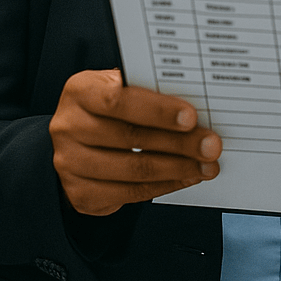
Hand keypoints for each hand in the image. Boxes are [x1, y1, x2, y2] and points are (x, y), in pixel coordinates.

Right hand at [49, 69, 221, 215]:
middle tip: (211, 145)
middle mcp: (69, 126)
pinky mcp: (80, 193)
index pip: (118, 100)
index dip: (157, 110)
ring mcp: (70, 163)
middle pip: (131, 138)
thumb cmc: (111, 105)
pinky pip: (129, 193)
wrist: (77, 138)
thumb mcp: (124, 87)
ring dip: (177, 169)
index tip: (191, 117)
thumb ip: (151, 91)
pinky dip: (165, 185)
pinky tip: (186, 177)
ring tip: (206, 165)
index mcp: (81, 91)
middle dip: (179, 143)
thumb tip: (200, 102)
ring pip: (133, 170)